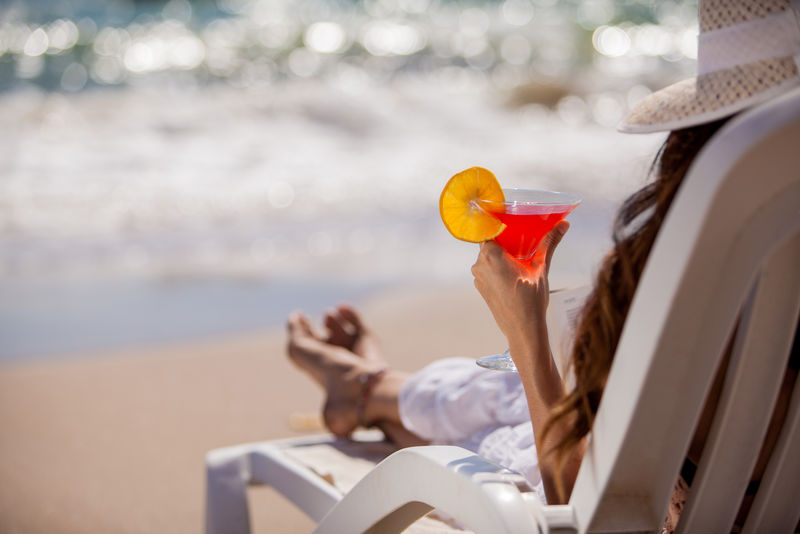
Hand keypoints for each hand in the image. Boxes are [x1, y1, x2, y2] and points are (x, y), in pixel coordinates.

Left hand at [471, 221, 568, 344]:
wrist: (523, 329)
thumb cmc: (530, 301)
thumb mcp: (541, 268)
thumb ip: (549, 243)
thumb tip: (562, 225)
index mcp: (490, 255)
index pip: (489, 229)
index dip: (500, 225)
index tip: (511, 224)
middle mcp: (480, 265)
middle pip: (490, 243)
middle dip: (505, 242)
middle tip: (522, 241)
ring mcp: (479, 278)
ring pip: (488, 258)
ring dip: (502, 256)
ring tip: (520, 259)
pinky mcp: (481, 288)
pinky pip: (488, 271)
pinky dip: (499, 269)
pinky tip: (514, 273)